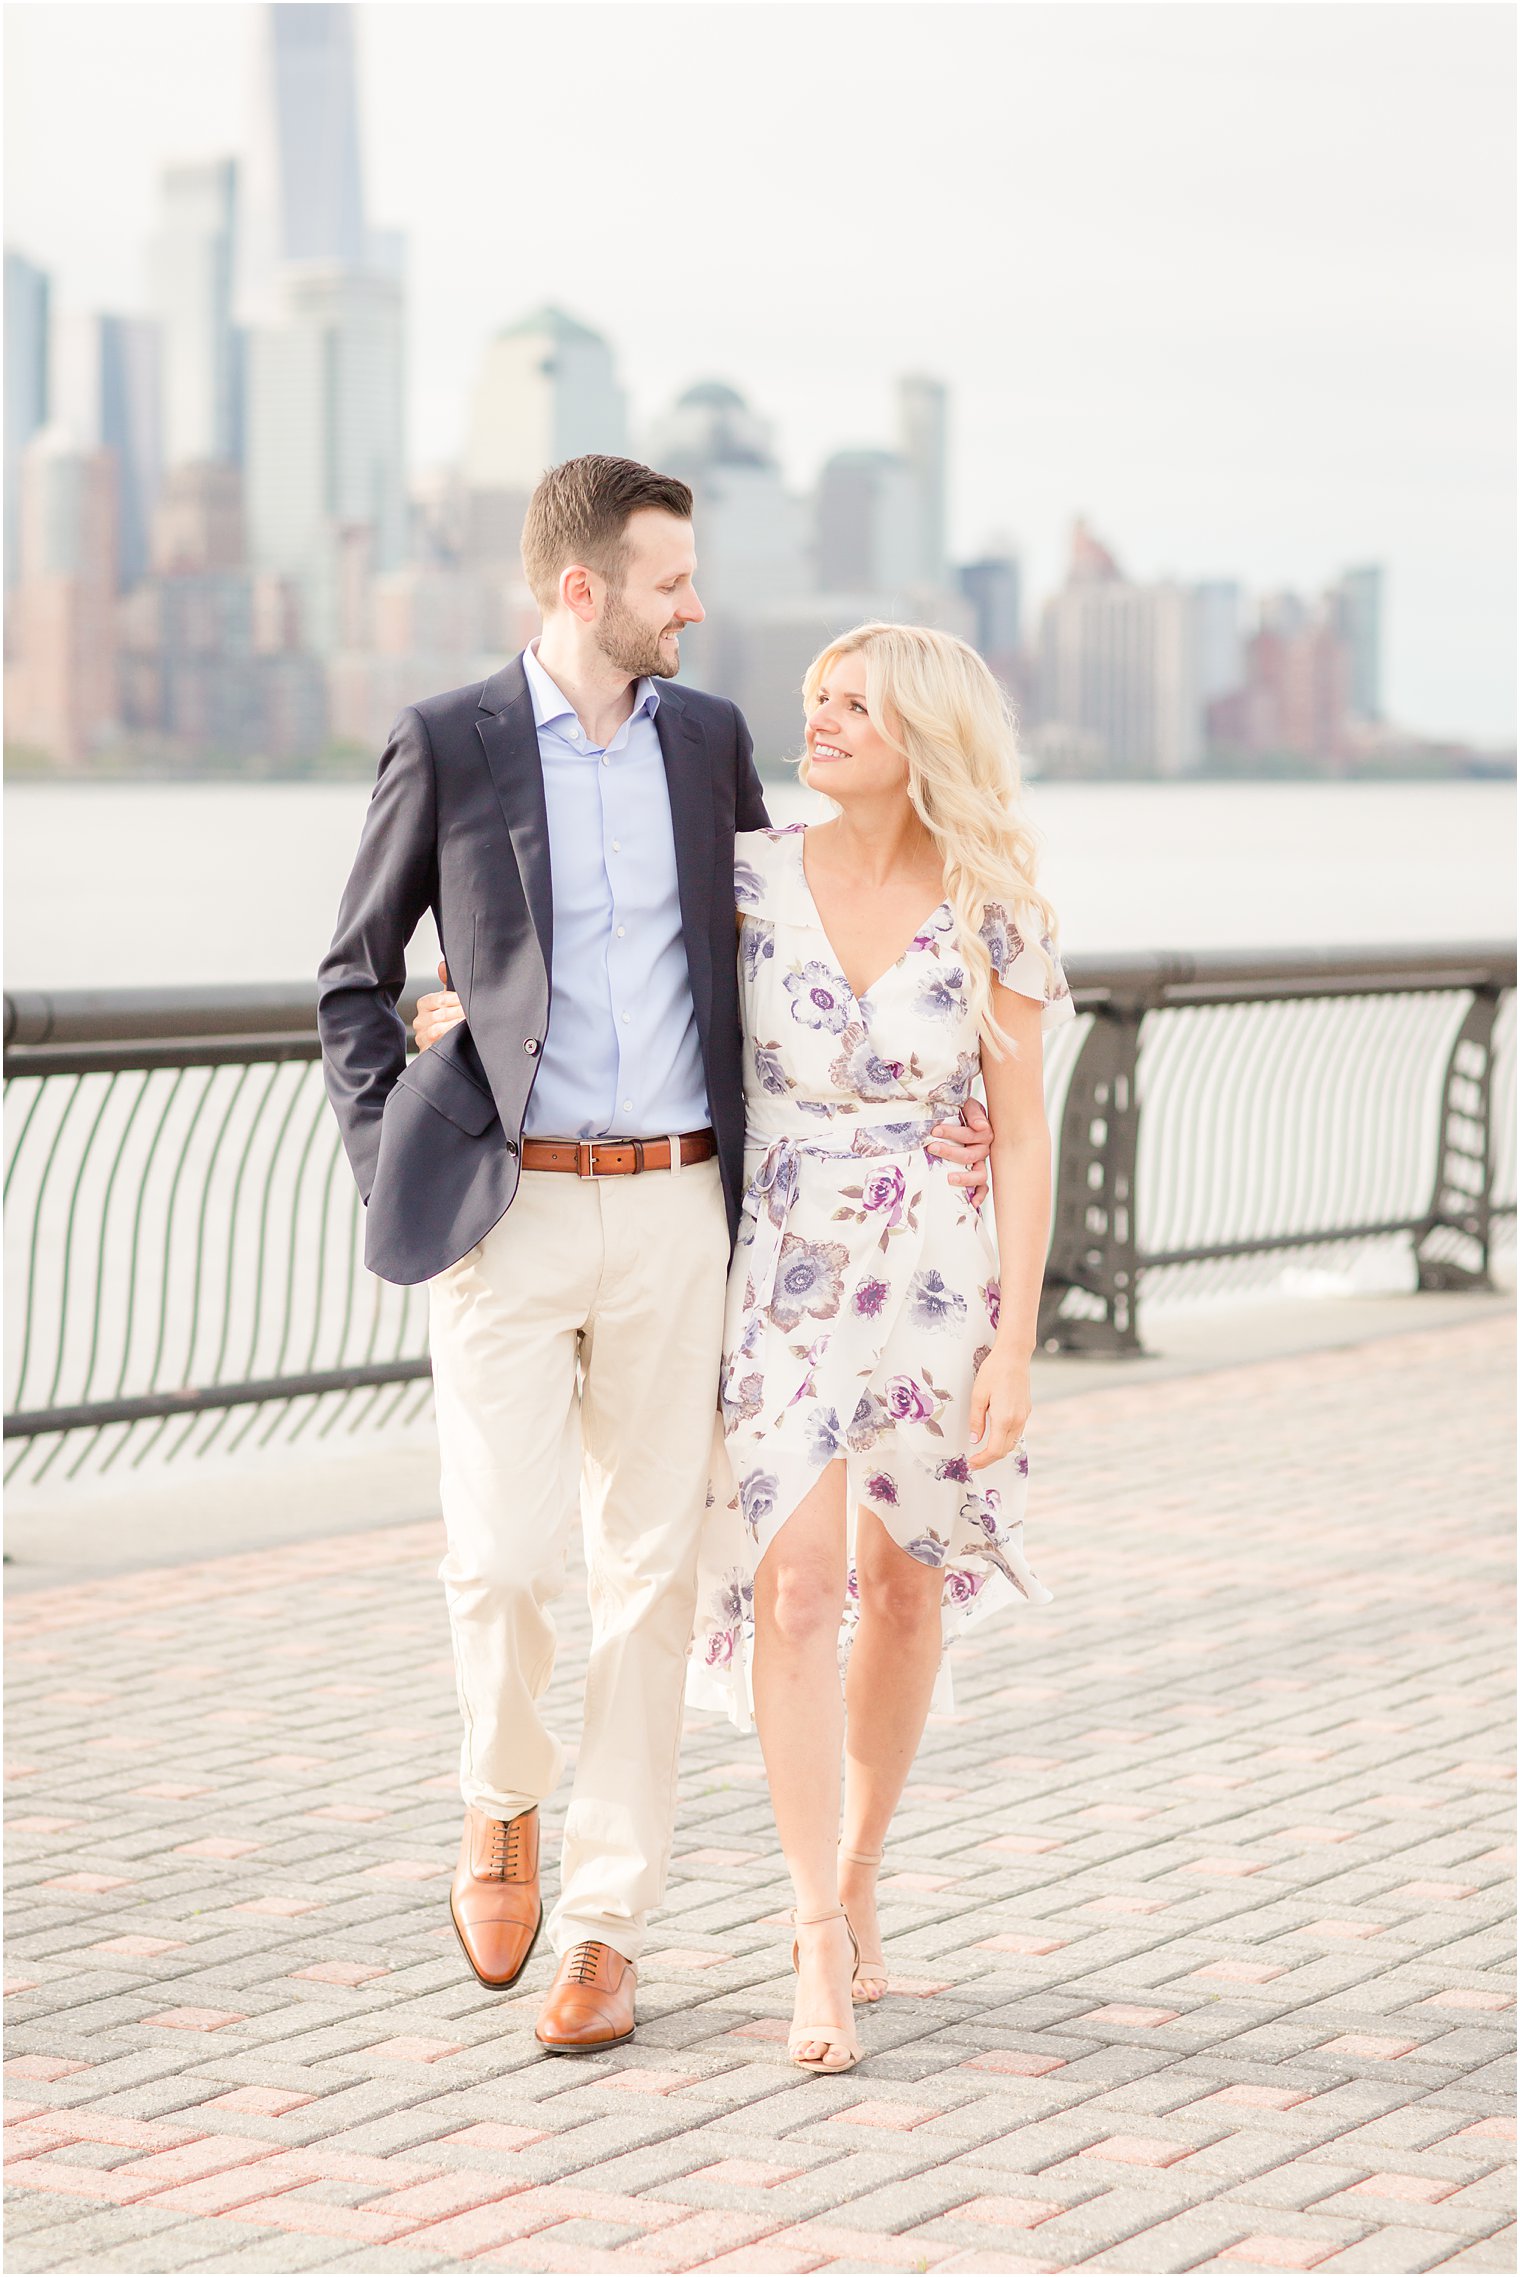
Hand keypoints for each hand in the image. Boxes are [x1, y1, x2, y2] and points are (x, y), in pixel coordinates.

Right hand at [413, 959, 464, 1051]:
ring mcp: (422, 1037)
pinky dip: (452, 1040)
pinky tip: (463, 1037)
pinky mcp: (426, 1051)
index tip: (472, 1000)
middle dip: (461, 1013)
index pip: (442, 999)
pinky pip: (439, 1044)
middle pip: (442, 1014)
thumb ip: (448, 984)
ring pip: (440, 1029)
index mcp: (424, 1004)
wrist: (444, 1051)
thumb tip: (442, 965)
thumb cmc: (448, 1021)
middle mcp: (420, 1020)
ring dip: (457, 1026)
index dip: (458, 1000)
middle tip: (477, 1012)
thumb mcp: (449, 1002)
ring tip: (472, 1023)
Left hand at [928, 1094, 991, 1207]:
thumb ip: (974, 1112)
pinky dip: (979, 1196)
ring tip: (948, 1178)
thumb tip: (980, 1126)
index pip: (973, 1134)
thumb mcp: (968, 1105)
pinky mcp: (977, 1175)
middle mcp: (983, 1149)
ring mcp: (980, 1163)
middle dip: (950, 1151)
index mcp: (983, 1132)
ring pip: (979, 1174)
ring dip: (965, 1178)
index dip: (954, 1133)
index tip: (935, 1130)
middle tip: (932, 1147)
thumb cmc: (962, 1111)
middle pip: (972, 1155)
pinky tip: (972, 1203)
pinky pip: (983, 1188)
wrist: (961, 1114)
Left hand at [968, 1345, 1030, 1471]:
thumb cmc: (994, 1372)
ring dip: (998, 1451)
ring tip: (982, 1451)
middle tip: (974, 1461)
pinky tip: (995, 1436)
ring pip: (1012, 1443)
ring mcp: (1024, 1416)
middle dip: (989, 1459)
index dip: (982, 1461)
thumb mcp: (978, 1396)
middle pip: (1004, 1451)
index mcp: (1004, 1419)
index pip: (994, 1450)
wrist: (1014, 1356)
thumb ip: (976, 1420)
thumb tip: (974, 1440)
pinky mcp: (1026, 1411)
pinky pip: (1016, 1433)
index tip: (971, 1463)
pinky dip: (1005, 1440)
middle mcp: (1017, 1420)